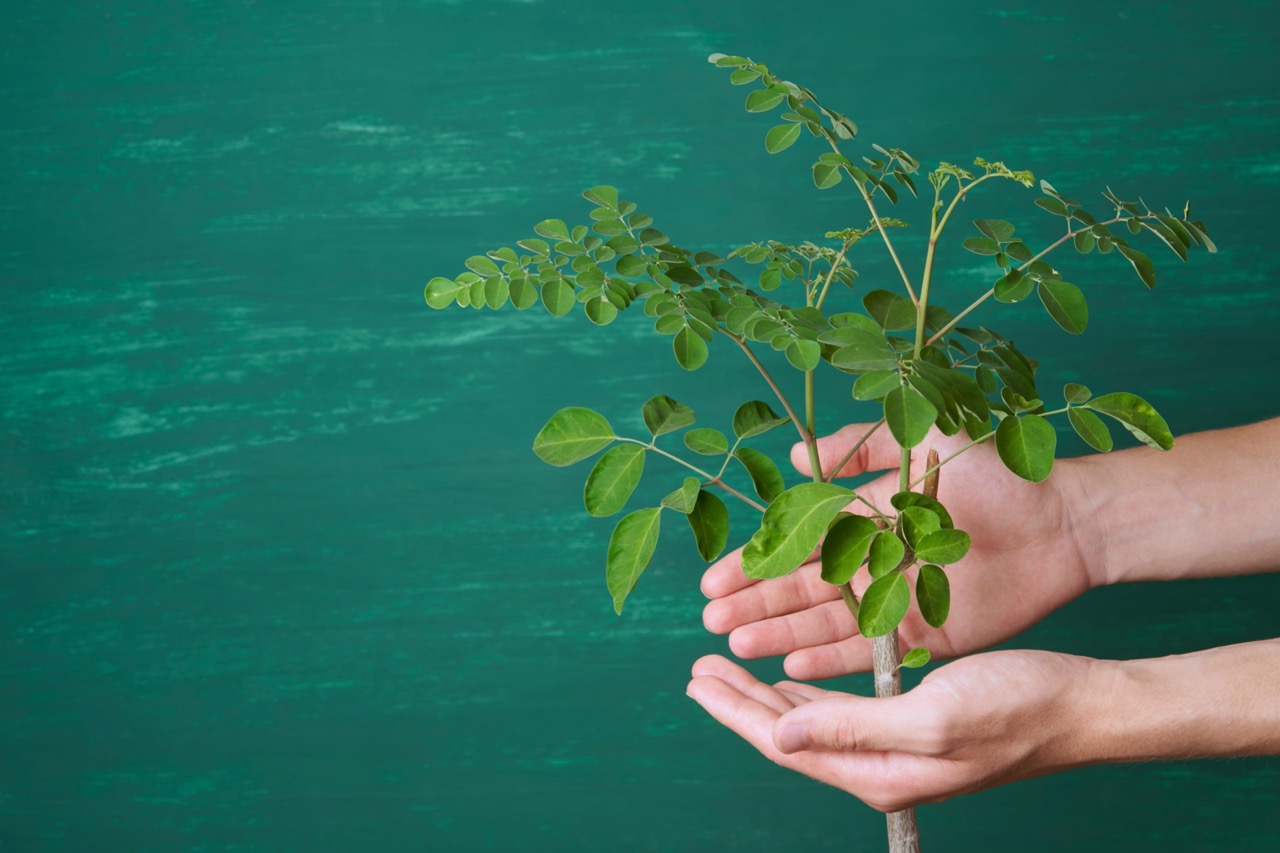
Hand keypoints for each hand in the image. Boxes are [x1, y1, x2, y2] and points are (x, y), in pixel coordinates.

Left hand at [686, 650, 1102, 811]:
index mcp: (876, 772)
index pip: (784, 744)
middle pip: (788, 736)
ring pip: (810, 724)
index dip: (736, 711)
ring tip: (728, 672)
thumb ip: (853, 730)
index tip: (696, 680)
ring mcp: (895, 749)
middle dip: (739, 702)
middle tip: (697, 670)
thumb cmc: (1015, 709)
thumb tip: (782, 740)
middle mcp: (878, 767)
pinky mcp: (911, 727)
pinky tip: (791, 682)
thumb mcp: (930, 717)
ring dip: (766, 697)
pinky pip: (841, 715)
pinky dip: (806, 694)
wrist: (1079, 707)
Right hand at [702, 422, 1101, 678]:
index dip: (753, 563)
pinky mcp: (925, 634)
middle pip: (799, 590)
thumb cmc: (991, 472)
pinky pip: (870, 651)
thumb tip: (796, 459)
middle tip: (711, 620)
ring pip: (824, 623)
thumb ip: (855, 449)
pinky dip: (831, 660)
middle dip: (754, 604)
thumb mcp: (913, 441)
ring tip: (738, 644)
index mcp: (862, 520)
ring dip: (780, 634)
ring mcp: (895, 601)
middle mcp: (871, 563)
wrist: (1061, 517)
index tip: (713, 580)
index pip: (793, 546)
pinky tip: (791, 665)